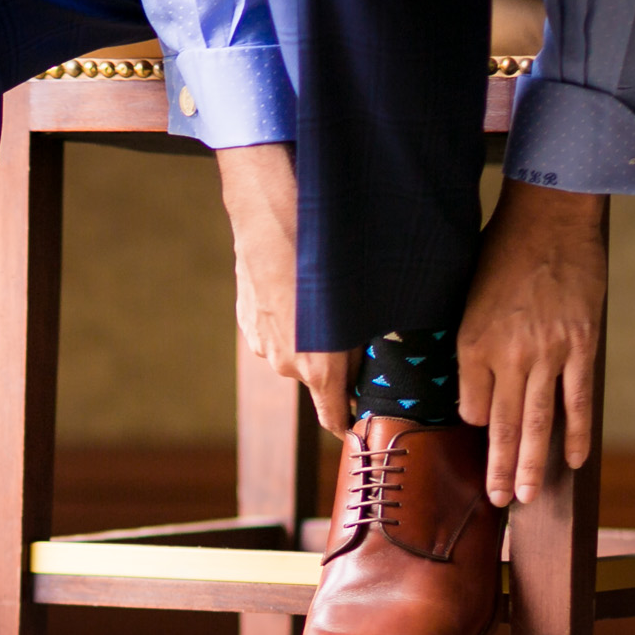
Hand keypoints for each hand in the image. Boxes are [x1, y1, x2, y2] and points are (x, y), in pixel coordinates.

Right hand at [216, 144, 354, 435]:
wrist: (272, 212)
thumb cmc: (325, 252)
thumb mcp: (366, 301)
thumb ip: (373, 344)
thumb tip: (387, 361)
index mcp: (317, 367)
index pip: (333, 418)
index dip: (351, 422)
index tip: (366, 420)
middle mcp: (284, 363)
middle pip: (318, 379)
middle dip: (338, 364)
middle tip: (358, 329)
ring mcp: (261, 342)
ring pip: (296, 352)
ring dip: (313, 338)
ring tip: (325, 300)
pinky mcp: (247, 320)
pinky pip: (276, 332)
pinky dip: (291, 320)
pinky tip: (300, 289)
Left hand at [457, 179, 607, 506]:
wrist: (550, 218)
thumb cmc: (501, 254)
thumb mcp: (465, 299)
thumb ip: (470, 347)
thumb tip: (472, 392)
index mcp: (471, 344)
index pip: (471, 408)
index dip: (478, 426)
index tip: (484, 439)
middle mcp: (507, 354)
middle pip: (502, 427)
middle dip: (500, 469)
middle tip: (499, 501)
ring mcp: (547, 352)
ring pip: (538, 422)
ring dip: (533, 464)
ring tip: (528, 496)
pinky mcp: (581, 345)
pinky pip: (577, 400)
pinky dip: (575, 434)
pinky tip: (572, 462)